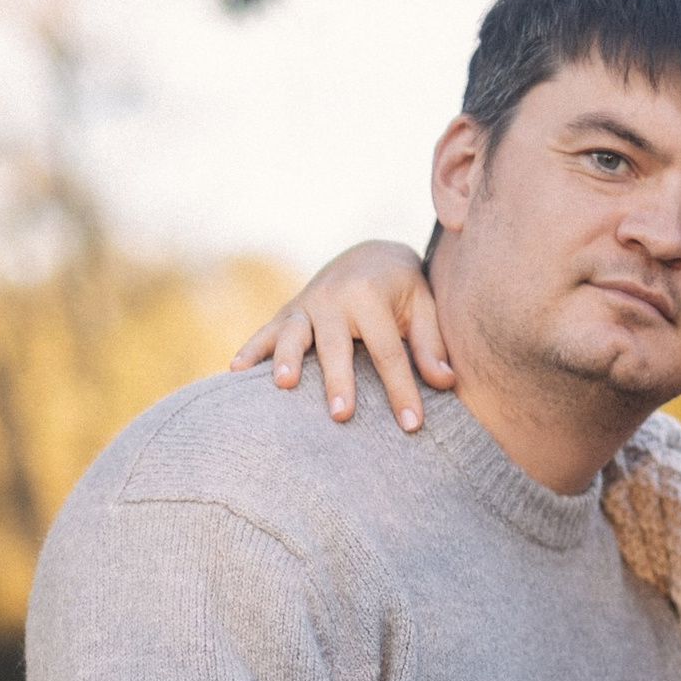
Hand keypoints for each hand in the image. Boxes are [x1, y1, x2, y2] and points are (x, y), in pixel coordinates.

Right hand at [230, 241, 451, 431]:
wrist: (369, 255)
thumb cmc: (402, 289)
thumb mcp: (423, 305)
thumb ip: (431, 343)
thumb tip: (445, 381)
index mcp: (369, 294)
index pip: (388, 351)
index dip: (401, 390)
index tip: (413, 425)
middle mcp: (333, 297)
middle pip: (336, 346)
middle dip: (338, 380)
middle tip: (341, 415)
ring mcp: (306, 304)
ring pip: (294, 334)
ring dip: (287, 359)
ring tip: (285, 385)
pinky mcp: (287, 312)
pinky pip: (266, 333)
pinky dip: (251, 350)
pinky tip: (235, 372)